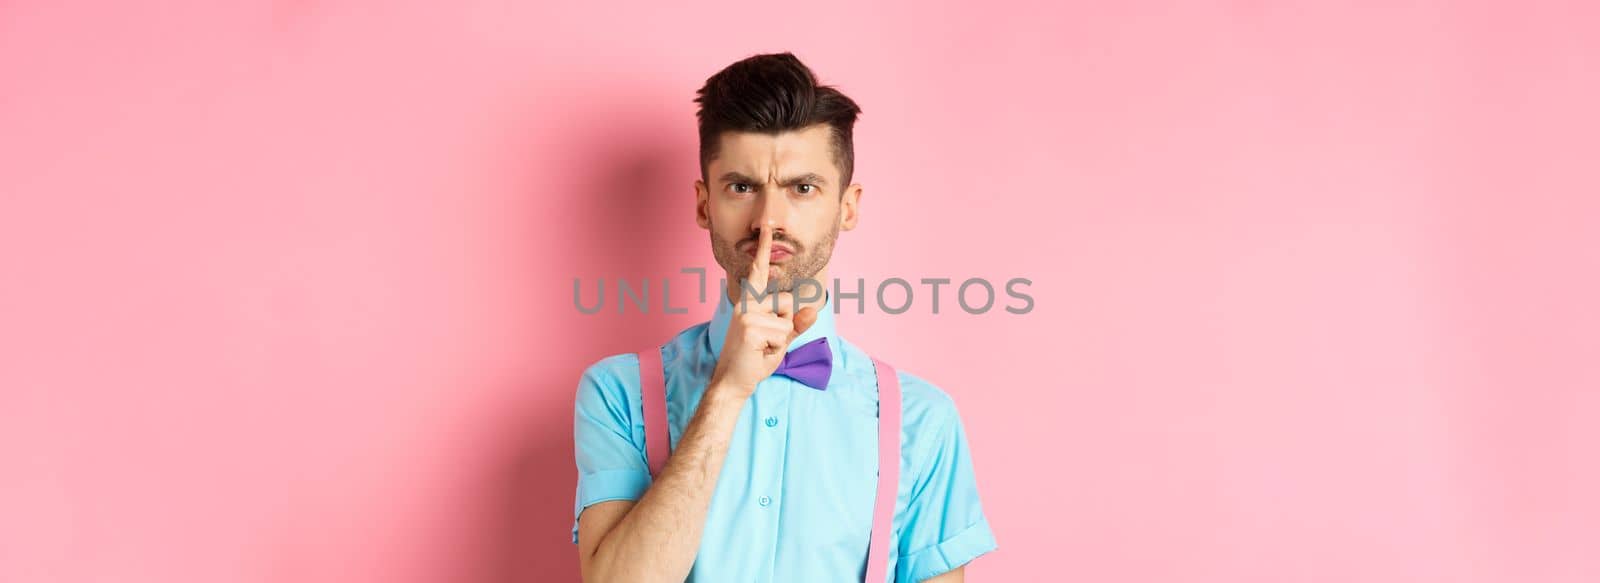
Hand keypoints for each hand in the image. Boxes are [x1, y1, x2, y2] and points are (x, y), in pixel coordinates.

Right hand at [709, 223, 818, 396]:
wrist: (733, 383)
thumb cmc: (754, 360)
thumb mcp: (780, 341)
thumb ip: (796, 324)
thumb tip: (812, 309)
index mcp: (750, 304)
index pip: (759, 273)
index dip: (764, 250)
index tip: (767, 228)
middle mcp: (747, 304)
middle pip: (790, 302)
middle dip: (788, 325)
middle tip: (766, 343)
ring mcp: (747, 315)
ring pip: (789, 320)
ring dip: (782, 340)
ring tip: (762, 348)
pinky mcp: (751, 327)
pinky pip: (784, 333)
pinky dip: (777, 348)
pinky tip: (759, 352)